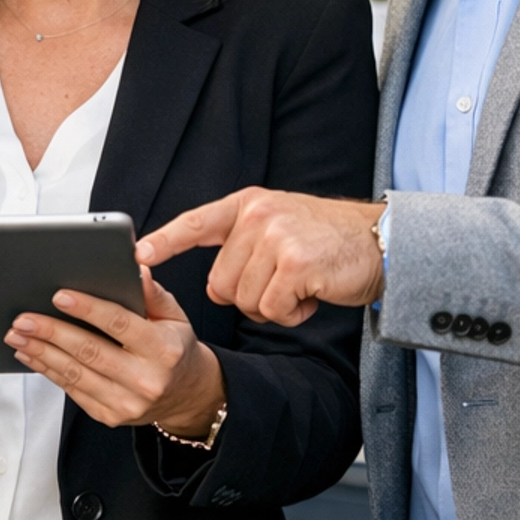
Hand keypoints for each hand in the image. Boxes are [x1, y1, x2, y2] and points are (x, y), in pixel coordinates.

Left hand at [5, 269, 223, 434]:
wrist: (186, 395)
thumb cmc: (175, 349)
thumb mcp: (175, 317)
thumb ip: (154, 294)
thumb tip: (137, 268)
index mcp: (163, 350)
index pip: (120, 325)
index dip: (88, 309)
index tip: (60, 296)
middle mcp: (146, 380)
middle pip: (90, 352)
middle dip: (52, 332)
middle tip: (25, 318)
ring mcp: (126, 402)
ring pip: (75, 374)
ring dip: (41, 353)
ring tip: (18, 335)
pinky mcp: (110, 416)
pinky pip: (72, 391)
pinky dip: (48, 371)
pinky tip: (32, 355)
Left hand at [135, 192, 385, 325]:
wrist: (382, 243)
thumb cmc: (328, 243)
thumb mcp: (280, 225)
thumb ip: (244, 242)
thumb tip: (212, 284)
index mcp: (249, 204)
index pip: (196, 222)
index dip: (165, 241)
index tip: (138, 255)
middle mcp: (258, 216)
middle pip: (219, 282)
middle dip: (247, 295)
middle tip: (283, 282)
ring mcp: (277, 238)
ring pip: (243, 300)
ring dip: (272, 306)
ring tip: (300, 286)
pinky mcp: (295, 265)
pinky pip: (271, 309)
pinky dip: (291, 314)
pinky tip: (310, 296)